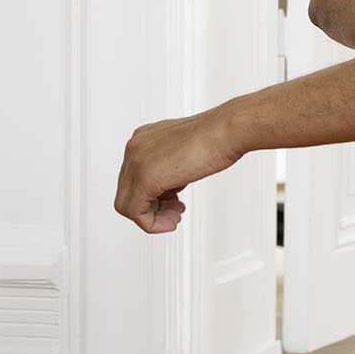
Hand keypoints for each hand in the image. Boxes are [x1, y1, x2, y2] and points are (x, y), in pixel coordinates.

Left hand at [114, 106, 244, 232]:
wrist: (228, 130)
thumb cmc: (217, 137)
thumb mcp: (183, 152)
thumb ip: (168, 166)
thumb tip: (167, 187)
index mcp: (142, 138)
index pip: (133, 177)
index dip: (153, 195)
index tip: (173, 203)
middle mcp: (135, 147)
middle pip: (127, 191)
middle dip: (152, 207)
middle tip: (175, 213)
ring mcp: (136, 161)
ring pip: (126, 204)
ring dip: (152, 217)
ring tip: (175, 218)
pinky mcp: (145, 178)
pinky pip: (135, 212)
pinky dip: (152, 223)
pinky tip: (172, 222)